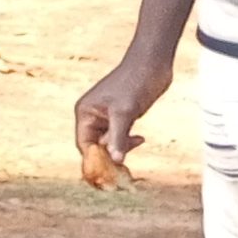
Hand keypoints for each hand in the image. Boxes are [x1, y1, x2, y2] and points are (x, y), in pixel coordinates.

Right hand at [74, 51, 168, 170]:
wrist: (152, 63)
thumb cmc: (135, 82)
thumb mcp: (125, 112)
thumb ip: (118, 137)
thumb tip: (116, 160)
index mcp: (85, 113)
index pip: (84, 144)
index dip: (94, 160)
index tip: (107, 174)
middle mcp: (92, 115)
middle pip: (95, 145)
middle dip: (109, 155)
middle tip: (124, 167)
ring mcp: (107, 115)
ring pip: (109, 141)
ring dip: (121, 147)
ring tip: (137, 144)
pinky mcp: (121, 115)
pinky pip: (120, 135)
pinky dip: (128, 140)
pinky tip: (141, 138)